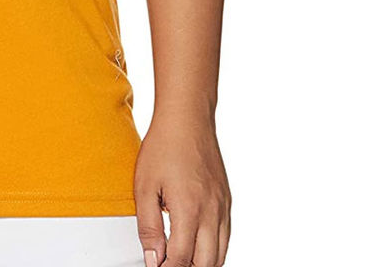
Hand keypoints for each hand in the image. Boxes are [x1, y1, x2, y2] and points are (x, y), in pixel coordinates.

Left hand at [133, 110, 230, 266]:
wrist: (187, 118)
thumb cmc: (164, 145)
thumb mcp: (144, 185)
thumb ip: (149, 225)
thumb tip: (153, 258)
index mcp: (189, 209)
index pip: (181, 259)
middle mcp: (211, 212)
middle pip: (206, 263)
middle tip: (168, 265)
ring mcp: (223, 207)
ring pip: (220, 254)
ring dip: (202, 263)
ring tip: (181, 259)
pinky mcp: (227, 200)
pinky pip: (226, 236)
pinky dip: (214, 249)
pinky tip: (198, 246)